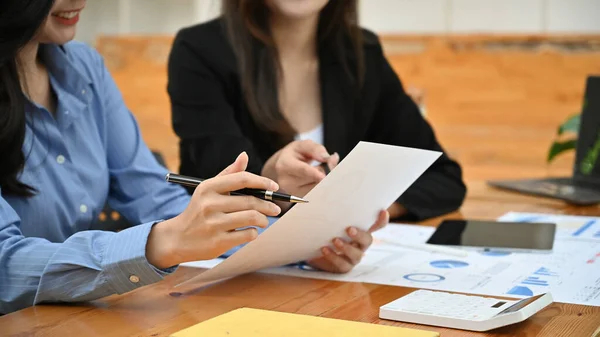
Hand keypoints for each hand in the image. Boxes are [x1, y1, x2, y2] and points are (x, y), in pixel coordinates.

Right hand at [146, 152, 281, 268]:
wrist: (178, 239)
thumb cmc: (199, 210)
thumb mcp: (209, 189)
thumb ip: (229, 173)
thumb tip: (244, 155)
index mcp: (208, 187)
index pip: (242, 179)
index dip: (262, 182)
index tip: (274, 187)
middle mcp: (210, 204)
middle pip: (251, 201)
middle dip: (268, 205)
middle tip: (275, 209)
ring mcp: (214, 224)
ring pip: (252, 218)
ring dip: (264, 220)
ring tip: (264, 221)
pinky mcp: (218, 242)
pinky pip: (248, 235)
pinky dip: (254, 233)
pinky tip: (250, 231)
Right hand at [261, 140, 339, 197]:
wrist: (282, 167)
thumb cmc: (293, 155)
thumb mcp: (302, 145)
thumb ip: (315, 149)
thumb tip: (326, 158)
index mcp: (284, 165)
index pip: (302, 170)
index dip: (314, 173)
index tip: (324, 176)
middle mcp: (286, 182)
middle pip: (313, 180)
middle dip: (326, 171)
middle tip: (332, 160)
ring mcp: (293, 192)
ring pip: (317, 187)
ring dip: (325, 178)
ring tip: (321, 168)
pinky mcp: (301, 198)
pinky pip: (317, 192)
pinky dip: (322, 184)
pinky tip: (319, 177)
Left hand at [306, 210, 388, 272]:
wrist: (310, 246)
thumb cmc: (323, 228)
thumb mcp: (327, 215)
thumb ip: (330, 203)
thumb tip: (321, 180)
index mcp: (360, 229)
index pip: (377, 225)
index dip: (382, 219)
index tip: (382, 211)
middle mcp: (360, 244)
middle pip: (368, 240)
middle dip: (360, 234)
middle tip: (349, 229)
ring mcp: (353, 256)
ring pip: (357, 255)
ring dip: (347, 248)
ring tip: (335, 240)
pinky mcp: (343, 266)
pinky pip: (343, 265)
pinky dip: (334, 257)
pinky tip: (325, 249)